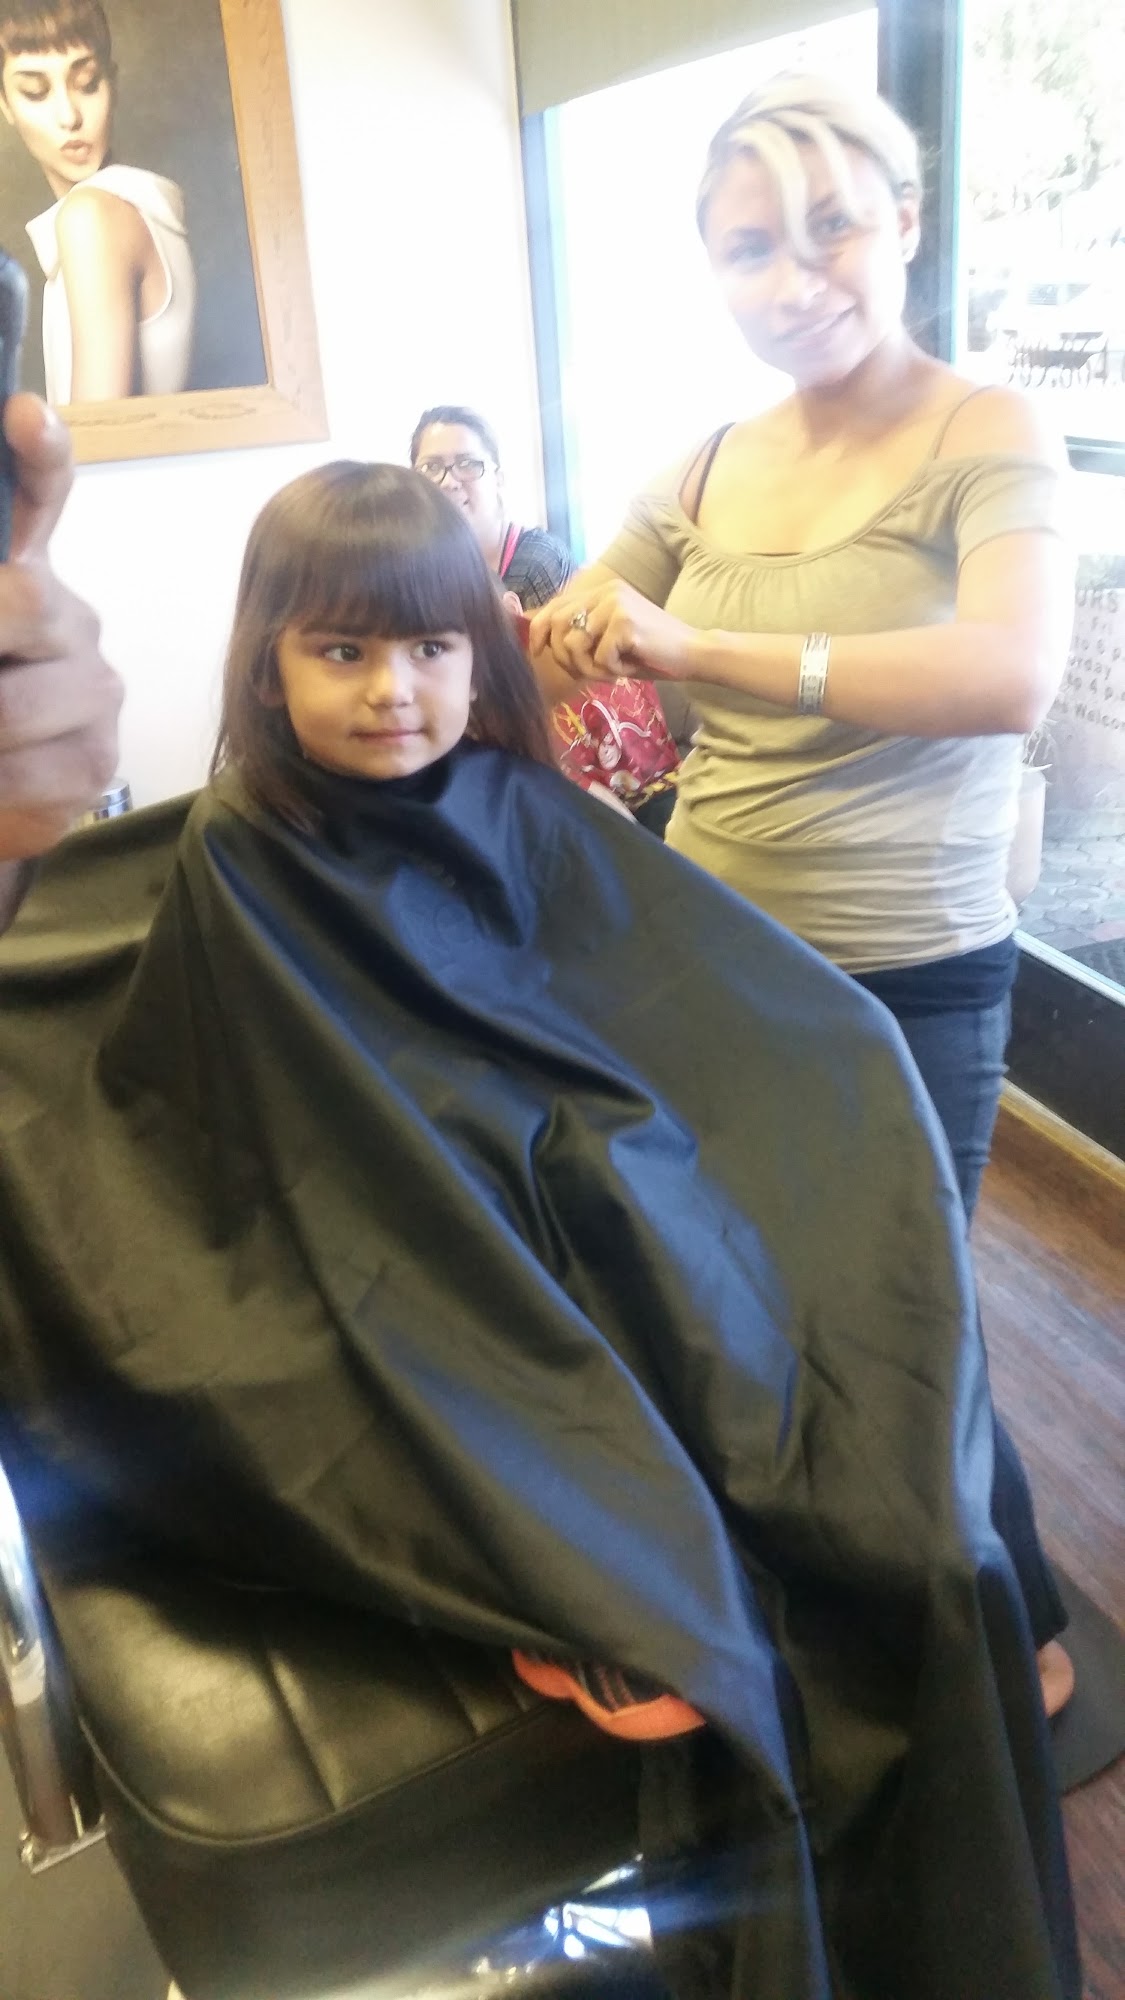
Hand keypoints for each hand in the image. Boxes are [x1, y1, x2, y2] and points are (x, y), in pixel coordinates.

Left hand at [0, 395, 121, 862]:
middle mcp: (72, 622)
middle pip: (24, 606)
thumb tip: (4, 542)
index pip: (42, 498)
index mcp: (24, 575)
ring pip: (12, 708)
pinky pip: (25, 775)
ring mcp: (95, 693)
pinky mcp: (98, 762)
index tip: (24, 415)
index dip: (38, 456)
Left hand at [529, 577, 698, 684]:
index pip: (555, 605)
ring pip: (573, 644)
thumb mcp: (610, 638)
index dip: (538, 630)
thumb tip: (542, 641)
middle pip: (557, 624)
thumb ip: (583, 633)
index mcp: (601, 591)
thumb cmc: (651, 652)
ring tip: (611, 671)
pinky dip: (610, 671)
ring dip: (588, 668)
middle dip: (564, 657)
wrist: (692, 653)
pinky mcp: (624, 622)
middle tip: (586, 671)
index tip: (537, 651)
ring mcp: (615, 604)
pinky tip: (629, 667)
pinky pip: (597, 657)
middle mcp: (606, 591)